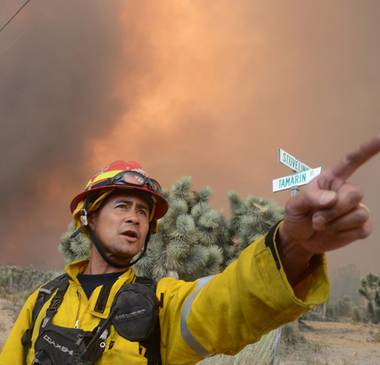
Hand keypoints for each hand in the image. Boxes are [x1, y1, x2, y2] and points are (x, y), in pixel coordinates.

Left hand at [278, 134, 379, 284]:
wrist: (299, 239)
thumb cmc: (297, 215)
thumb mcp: (294, 205)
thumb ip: (310, 197)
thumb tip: (332, 198)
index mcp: (330, 180)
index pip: (350, 162)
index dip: (366, 150)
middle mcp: (344, 191)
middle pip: (355, 194)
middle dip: (335, 210)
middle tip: (316, 219)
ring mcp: (354, 209)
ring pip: (360, 214)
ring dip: (337, 223)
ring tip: (321, 225)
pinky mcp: (360, 227)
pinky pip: (362, 229)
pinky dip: (345, 233)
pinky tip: (334, 232)